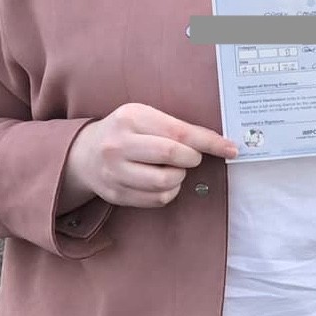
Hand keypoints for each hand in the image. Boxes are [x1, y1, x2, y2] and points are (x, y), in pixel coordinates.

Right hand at [59, 103, 237, 211]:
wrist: (83, 153)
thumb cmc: (126, 131)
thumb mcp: (146, 117)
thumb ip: (177, 127)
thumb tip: (219, 142)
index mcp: (130, 118)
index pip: (179, 132)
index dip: (210, 142)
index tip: (231, 149)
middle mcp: (118, 145)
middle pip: (172, 156)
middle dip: (192, 158)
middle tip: (191, 157)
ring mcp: (113, 172)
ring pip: (165, 182)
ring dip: (180, 177)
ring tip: (174, 168)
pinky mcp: (114, 194)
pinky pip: (156, 199)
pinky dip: (169, 192)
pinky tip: (163, 181)